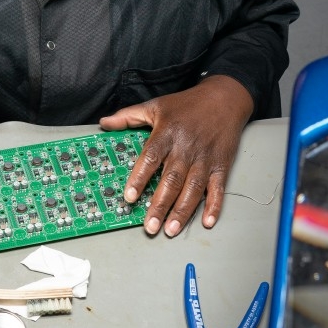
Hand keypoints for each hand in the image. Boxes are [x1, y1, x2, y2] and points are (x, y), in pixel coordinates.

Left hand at [99, 75, 252, 236]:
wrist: (224, 98)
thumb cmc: (187, 105)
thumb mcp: (155, 106)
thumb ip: (128, 116)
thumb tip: (104, 123)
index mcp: (167, 134)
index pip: (150, 158)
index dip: (139, 178)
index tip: (129, 197)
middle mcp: (186, 148)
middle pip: (171, 180)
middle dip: (160, 205)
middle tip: (150, 226)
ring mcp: (205, 158)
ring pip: (192, 188)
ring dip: (182, 211)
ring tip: (170, 229)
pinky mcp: (221, 165)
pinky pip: (218, 188)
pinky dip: (214, 205)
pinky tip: (207, 221)